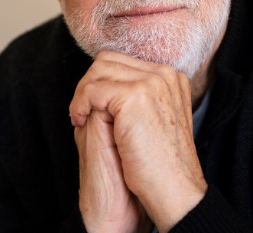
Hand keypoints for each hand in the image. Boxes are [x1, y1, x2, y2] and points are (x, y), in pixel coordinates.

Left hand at [70, 51, 206, 232]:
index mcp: (170, 78)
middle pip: (107, 61)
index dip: (99, 82)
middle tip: (80, 111)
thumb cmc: (160, 164)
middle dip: (88, 84)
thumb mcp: (151, 120)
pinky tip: (80, 122)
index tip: (91, 107)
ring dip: (81, 94)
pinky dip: (79, 104)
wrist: (173, 191)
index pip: (121, 62)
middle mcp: (164, 74)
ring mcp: (152, 82)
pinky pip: (92, 90)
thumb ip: (134, 97)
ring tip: (79, 118)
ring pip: (98, 71)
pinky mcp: (135, 96)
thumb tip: (101, 83)